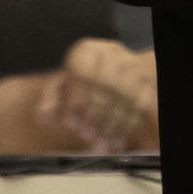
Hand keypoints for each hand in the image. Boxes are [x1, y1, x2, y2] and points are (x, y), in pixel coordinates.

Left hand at [36, 39, 156, 152]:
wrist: (113, 78)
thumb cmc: (79, 86)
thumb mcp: (60, 89)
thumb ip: (50, 100)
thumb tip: (43, 113)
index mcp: (87, 51)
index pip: (83, 70)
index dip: (76, 99)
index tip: (69, 123)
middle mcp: (113, 53)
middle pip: (107, 84)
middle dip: (95, 114)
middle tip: (84, 134)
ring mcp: (134, 66)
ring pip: (126, 95)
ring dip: (111, 123)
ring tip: (98, 140)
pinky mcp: (148, 83)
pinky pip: (141, 105)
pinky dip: (128, 126)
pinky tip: (115, 142)